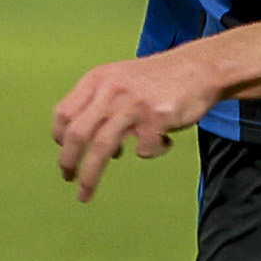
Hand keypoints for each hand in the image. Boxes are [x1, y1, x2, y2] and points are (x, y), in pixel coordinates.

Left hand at [50, 48, 225, 202]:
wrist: (201, 66)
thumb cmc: (159, 79)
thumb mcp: (120, 79)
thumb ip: (100, 103)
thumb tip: (83, 141)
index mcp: (98, 79)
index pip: (63, 113)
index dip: (59, 137)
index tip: (64, 152)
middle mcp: (111, 90)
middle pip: (77, 134)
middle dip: (67, 162)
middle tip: (67, 178)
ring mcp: (133, 104)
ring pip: (101, 148)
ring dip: (90, 177)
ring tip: (86, 194)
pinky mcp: (156, 118)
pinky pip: (143, 150)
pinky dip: (151, 152)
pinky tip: (163, 141)